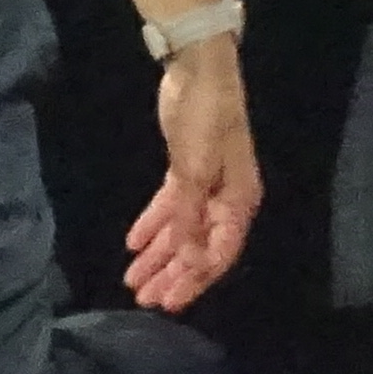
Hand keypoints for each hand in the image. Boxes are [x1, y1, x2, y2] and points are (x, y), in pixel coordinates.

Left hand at [127, 38, 258, 307]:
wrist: (199, 71)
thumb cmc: (204, 120)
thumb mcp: (193, 173)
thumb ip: (189, 219)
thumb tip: (190, 263)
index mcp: (239, 202)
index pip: (218, 254)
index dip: (194, 280)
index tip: (168, 302)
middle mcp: (226, 199)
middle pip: (198, 247)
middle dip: (171, 274)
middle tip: (144, 300)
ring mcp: (207, 184)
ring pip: (181, 230)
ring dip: (158, 255)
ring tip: (133, 279)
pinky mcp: (186, 170)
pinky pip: (171, 207)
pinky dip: (153, 224)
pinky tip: (134, 243)